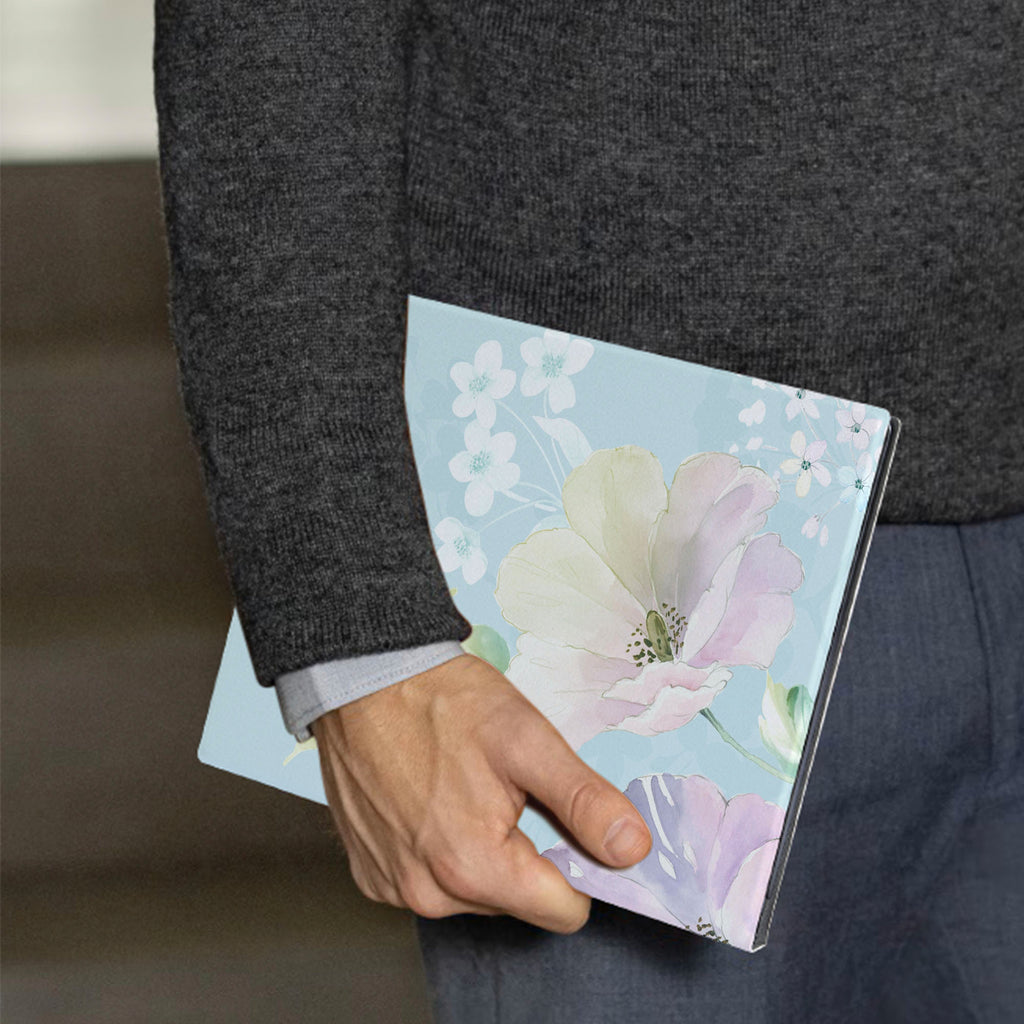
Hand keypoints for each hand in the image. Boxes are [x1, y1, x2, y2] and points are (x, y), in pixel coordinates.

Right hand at [310, 651, 651, 933]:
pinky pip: (430, 882)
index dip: (579, 866)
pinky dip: (440, 849)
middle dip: (526, 852)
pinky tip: (431, 800)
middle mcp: (427, 893)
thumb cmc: (439, 701)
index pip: (563, 911)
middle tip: (507, 790)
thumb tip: (631, 847)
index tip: (568, 823)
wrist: (363, 676)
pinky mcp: (370, 873)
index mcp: (472, 866)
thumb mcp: (527, 739)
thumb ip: (584, 800)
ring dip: (482, 850)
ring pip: (475, 894)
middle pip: (518, 901)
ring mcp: (393, 886)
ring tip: (465, 788)